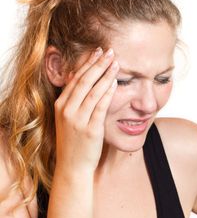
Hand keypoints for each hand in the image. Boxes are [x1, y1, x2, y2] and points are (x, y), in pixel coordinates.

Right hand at [54, 47, 118, 174]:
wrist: (72, 166)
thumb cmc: (72, 141)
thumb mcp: (67, 118)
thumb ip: (72, 98)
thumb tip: (77, 75)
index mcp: (60, 105)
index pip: (75, 78)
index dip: (87, 63)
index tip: (97, 51)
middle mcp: (67, 110)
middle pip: (84, 80)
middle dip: (98, 64)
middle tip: (109, 51)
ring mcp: (78, 120)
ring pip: (93, 91)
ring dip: (105, 74)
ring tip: (116, 62)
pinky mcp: (90, 129)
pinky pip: (101, 106)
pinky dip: (108, 93)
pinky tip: (115, 82)